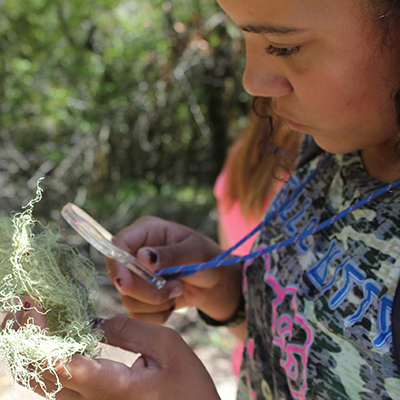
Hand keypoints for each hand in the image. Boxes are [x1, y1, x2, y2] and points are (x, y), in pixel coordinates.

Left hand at [30, 316, 219, 399]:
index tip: (35, 303)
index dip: (38, 333)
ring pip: (43, 382)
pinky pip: (57, 385)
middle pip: (40, 375)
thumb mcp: (167, 346)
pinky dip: (47, 358)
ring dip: (33, 346)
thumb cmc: (187, 385)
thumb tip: (92, 323)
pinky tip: (51, 336)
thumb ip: (127, 330)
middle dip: (27, 335)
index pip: (59, 365)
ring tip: (35, 314)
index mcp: (112, 390)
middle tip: (28, 303)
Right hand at [107, 217, 241, 324]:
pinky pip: (137, 314)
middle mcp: (136, 252)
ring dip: (156, 302)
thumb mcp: (196, 252)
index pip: (118, 245)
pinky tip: (172, 304)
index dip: (117, 266)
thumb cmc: (208, 258)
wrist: (215, 281)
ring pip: (128, 298)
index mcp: (146, 231)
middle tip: (177, 288)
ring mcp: (136, 275)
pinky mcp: (140, 297)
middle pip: (120, 276)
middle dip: (147, 290)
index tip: (126, 286)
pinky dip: (156, 315)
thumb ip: (171, 254)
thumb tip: (142, 257)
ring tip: (178, 291)